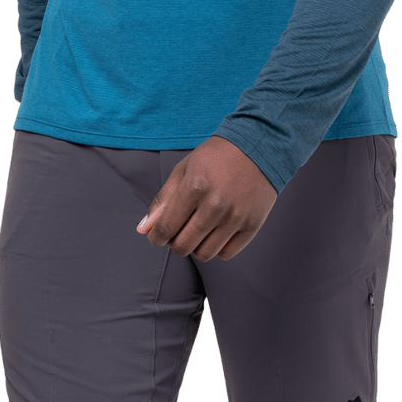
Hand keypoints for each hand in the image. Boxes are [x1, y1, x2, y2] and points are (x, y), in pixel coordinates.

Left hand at [137, 137, 276, 261]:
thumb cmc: (216, 157)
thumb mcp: (184, 170)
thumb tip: (143, 230)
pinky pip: (226, 254)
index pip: (166, 228)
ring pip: (204, 254)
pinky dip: (217, 248)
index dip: (156, 237)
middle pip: (183, 246)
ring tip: (197, 231)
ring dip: (195, 247)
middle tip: (178, 231)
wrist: (258, 146)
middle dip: (174, 243)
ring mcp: (236, 217)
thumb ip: (162, 200)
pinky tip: (215, 232)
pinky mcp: (252, 225)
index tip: (156, 236)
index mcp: (195, 187)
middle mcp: (216, 205)